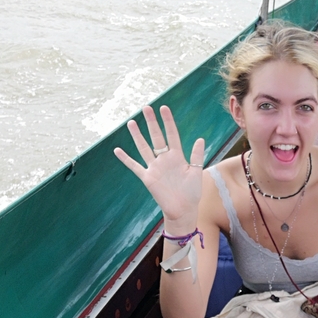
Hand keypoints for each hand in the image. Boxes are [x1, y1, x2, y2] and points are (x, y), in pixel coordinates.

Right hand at [114, 105, 204, 228]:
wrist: (183, 210)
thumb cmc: (192, 193)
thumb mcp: (196, 173)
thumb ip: (196, 156)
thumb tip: (200, 139)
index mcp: (177, 157)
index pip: (172, 135)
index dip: (168, 122)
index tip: (164, 108)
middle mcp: (164, 159)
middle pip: (156, 137)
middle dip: (151, 123)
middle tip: (146, 108)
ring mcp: (155, 168)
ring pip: (144, 148)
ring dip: (137, 136)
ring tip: (131, 122)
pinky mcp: (148, 178)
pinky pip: (134, 166)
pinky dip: (126, 159)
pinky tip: (117, 150)